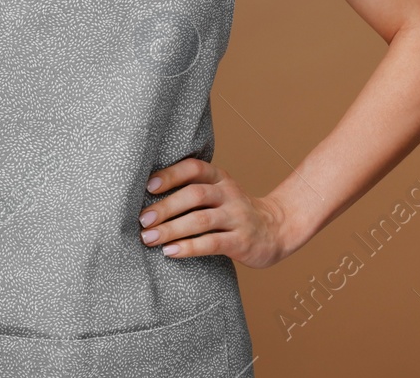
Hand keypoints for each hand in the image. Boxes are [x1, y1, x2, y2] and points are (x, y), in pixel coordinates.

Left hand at [137, 157, 294, 268]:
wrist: (277, 230)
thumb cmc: (234, 211)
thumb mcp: (219, 192)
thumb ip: (193, 190)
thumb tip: (146, 199)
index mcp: (220, 177)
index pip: (193, 168)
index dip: (170, 175)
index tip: (147, 187)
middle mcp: (229, 193)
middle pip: (194, 195)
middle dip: (165, 207)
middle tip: (142, 220)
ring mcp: (237, 217)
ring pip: (200, 220)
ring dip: (171, 229)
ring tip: (149, 238)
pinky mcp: (241, 241)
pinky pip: (211, 243)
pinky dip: (188, 247)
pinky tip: (170, 252)